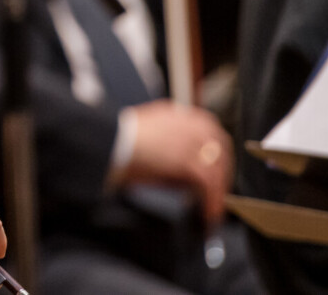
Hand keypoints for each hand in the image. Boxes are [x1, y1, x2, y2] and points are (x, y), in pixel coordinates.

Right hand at [115, 100, 231, 226]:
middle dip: (221, 169)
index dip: (213, 150)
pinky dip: (212, 200)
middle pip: (219, 146)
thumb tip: (175, 167)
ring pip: (217, 167)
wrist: (106, 143)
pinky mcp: (187, 161)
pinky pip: (208, 184)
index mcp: (174, 113)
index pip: (207, 129)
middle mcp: (187, 123)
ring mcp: (189, 142)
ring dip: (217, 188)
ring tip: (212, 207)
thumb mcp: (141, 133)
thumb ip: (162, 141)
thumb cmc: (113, 141)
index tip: (213, 166)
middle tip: (217, 189)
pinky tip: (207, 213)